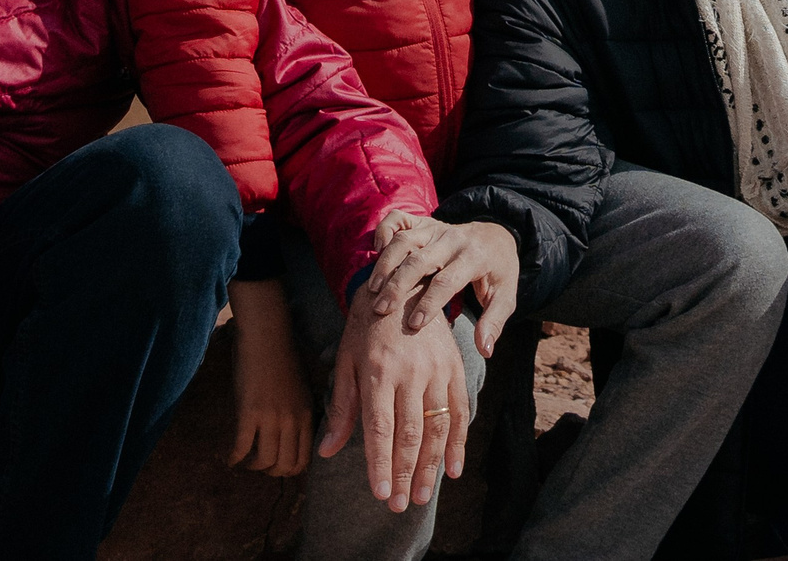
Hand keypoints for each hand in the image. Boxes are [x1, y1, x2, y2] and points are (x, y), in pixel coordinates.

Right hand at [226, 279, 311, 476]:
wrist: (266, 336)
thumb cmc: (281, 357)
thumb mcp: (300, 389)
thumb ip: (297, 413)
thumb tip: (290, 436)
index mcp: (306, 414)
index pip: (304, 459)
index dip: (289, 469)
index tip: (276, 465)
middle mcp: (292, 420)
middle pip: (285, 465)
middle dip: (270, 471)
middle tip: (258, 464)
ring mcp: (271, 417)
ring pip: (264, 460)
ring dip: (252, 465)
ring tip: (244, 459)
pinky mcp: (249, 413)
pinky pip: (242, 447)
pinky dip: (234, 457)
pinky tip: (229, 457)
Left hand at [317, 277, 472, 511]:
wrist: (402, 283)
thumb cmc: (366, 327)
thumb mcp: (346, 362)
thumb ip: (342, 408)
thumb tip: (327, 450)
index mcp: (379, 371)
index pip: (380, 428)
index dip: (381, 464)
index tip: (381, 494)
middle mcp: (410, 372)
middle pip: (410, 433)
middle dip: (405, 473)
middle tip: (401, 505)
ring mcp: (436, 369)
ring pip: (437, 426)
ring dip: (431, 465)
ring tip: (423, 495)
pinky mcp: (454, 366)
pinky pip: (460, 409)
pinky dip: (458, 441)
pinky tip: (453, 468)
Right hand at [366, 212, 519, 356]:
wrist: (497, 236)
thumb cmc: (498, 273)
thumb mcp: (505, 297)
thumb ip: (494, 323)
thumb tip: (485, 351)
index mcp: (474, 257)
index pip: (447, 280)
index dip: (429, 303)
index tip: (414, 325)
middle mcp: (452, 239)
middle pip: (419, 259)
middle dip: (398, 285)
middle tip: (381, 310)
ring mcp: (436, 228)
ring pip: (405, 240)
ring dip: (386, 263)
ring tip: (372, 290)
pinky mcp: (424, 222)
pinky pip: (398, 218)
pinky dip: (384, 230)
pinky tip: (376, 252)